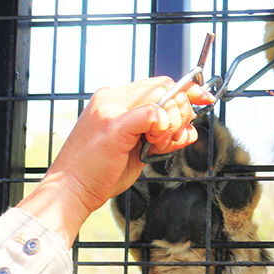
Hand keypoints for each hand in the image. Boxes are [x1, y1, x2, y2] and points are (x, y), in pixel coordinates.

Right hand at [16, 77, 215, 244]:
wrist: (70, 190)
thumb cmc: (101, 173)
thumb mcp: (135, 148)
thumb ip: (158, 134)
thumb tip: (188, 129)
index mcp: (113, 99)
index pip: (159, 83)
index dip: (186, 91)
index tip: (203, 99)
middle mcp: (110, 98)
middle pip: (165, 86)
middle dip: (182, 111)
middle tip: (173, 137)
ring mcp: (111, 109)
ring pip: (162, 96)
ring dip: (173, 123)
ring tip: (158, 146)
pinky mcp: (114, 124)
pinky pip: (154, 112)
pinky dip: (163, 127)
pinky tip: (154, 144)